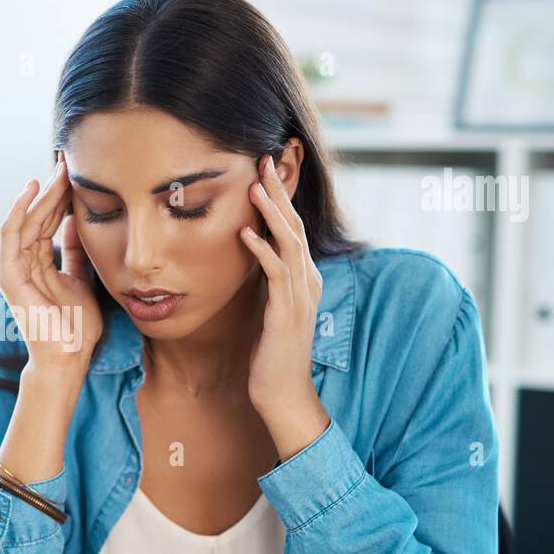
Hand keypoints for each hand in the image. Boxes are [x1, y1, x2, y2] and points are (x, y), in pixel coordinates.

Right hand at [0, 152, 101, 372]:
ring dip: (42, 193)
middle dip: (53, 189)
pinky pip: (11, 233)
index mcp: (36, 264)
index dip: (61, 197)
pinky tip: (32, 188)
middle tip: (69, 162)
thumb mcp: (81, 278)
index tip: (77, 174)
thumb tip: (78, 220)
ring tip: (59, 170)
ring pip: (26, 219)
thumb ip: (75, 251)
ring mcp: (12, 268)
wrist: (69, 357)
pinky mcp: (9, 273)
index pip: (47, 221)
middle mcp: (21, 263)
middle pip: (37, 216)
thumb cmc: (76, 326)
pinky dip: (20, 209)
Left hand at [239, 153, 330, 459]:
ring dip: (272, 214)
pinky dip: (262, 251)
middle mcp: (307, 281)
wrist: (283, 394)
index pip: (293, 227)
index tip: (265, 168)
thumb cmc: (272, 353)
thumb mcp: (269, 307)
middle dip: (280, 192)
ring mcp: (299, 297)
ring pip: (288, 244)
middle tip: (265, 159)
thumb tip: (251, 253)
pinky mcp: (286, 314)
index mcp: (303, 277)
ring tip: (256, 185)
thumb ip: (266, 280)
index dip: (281, 197)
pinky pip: (276, 275)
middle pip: (295, 226)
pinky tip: (247, 233)